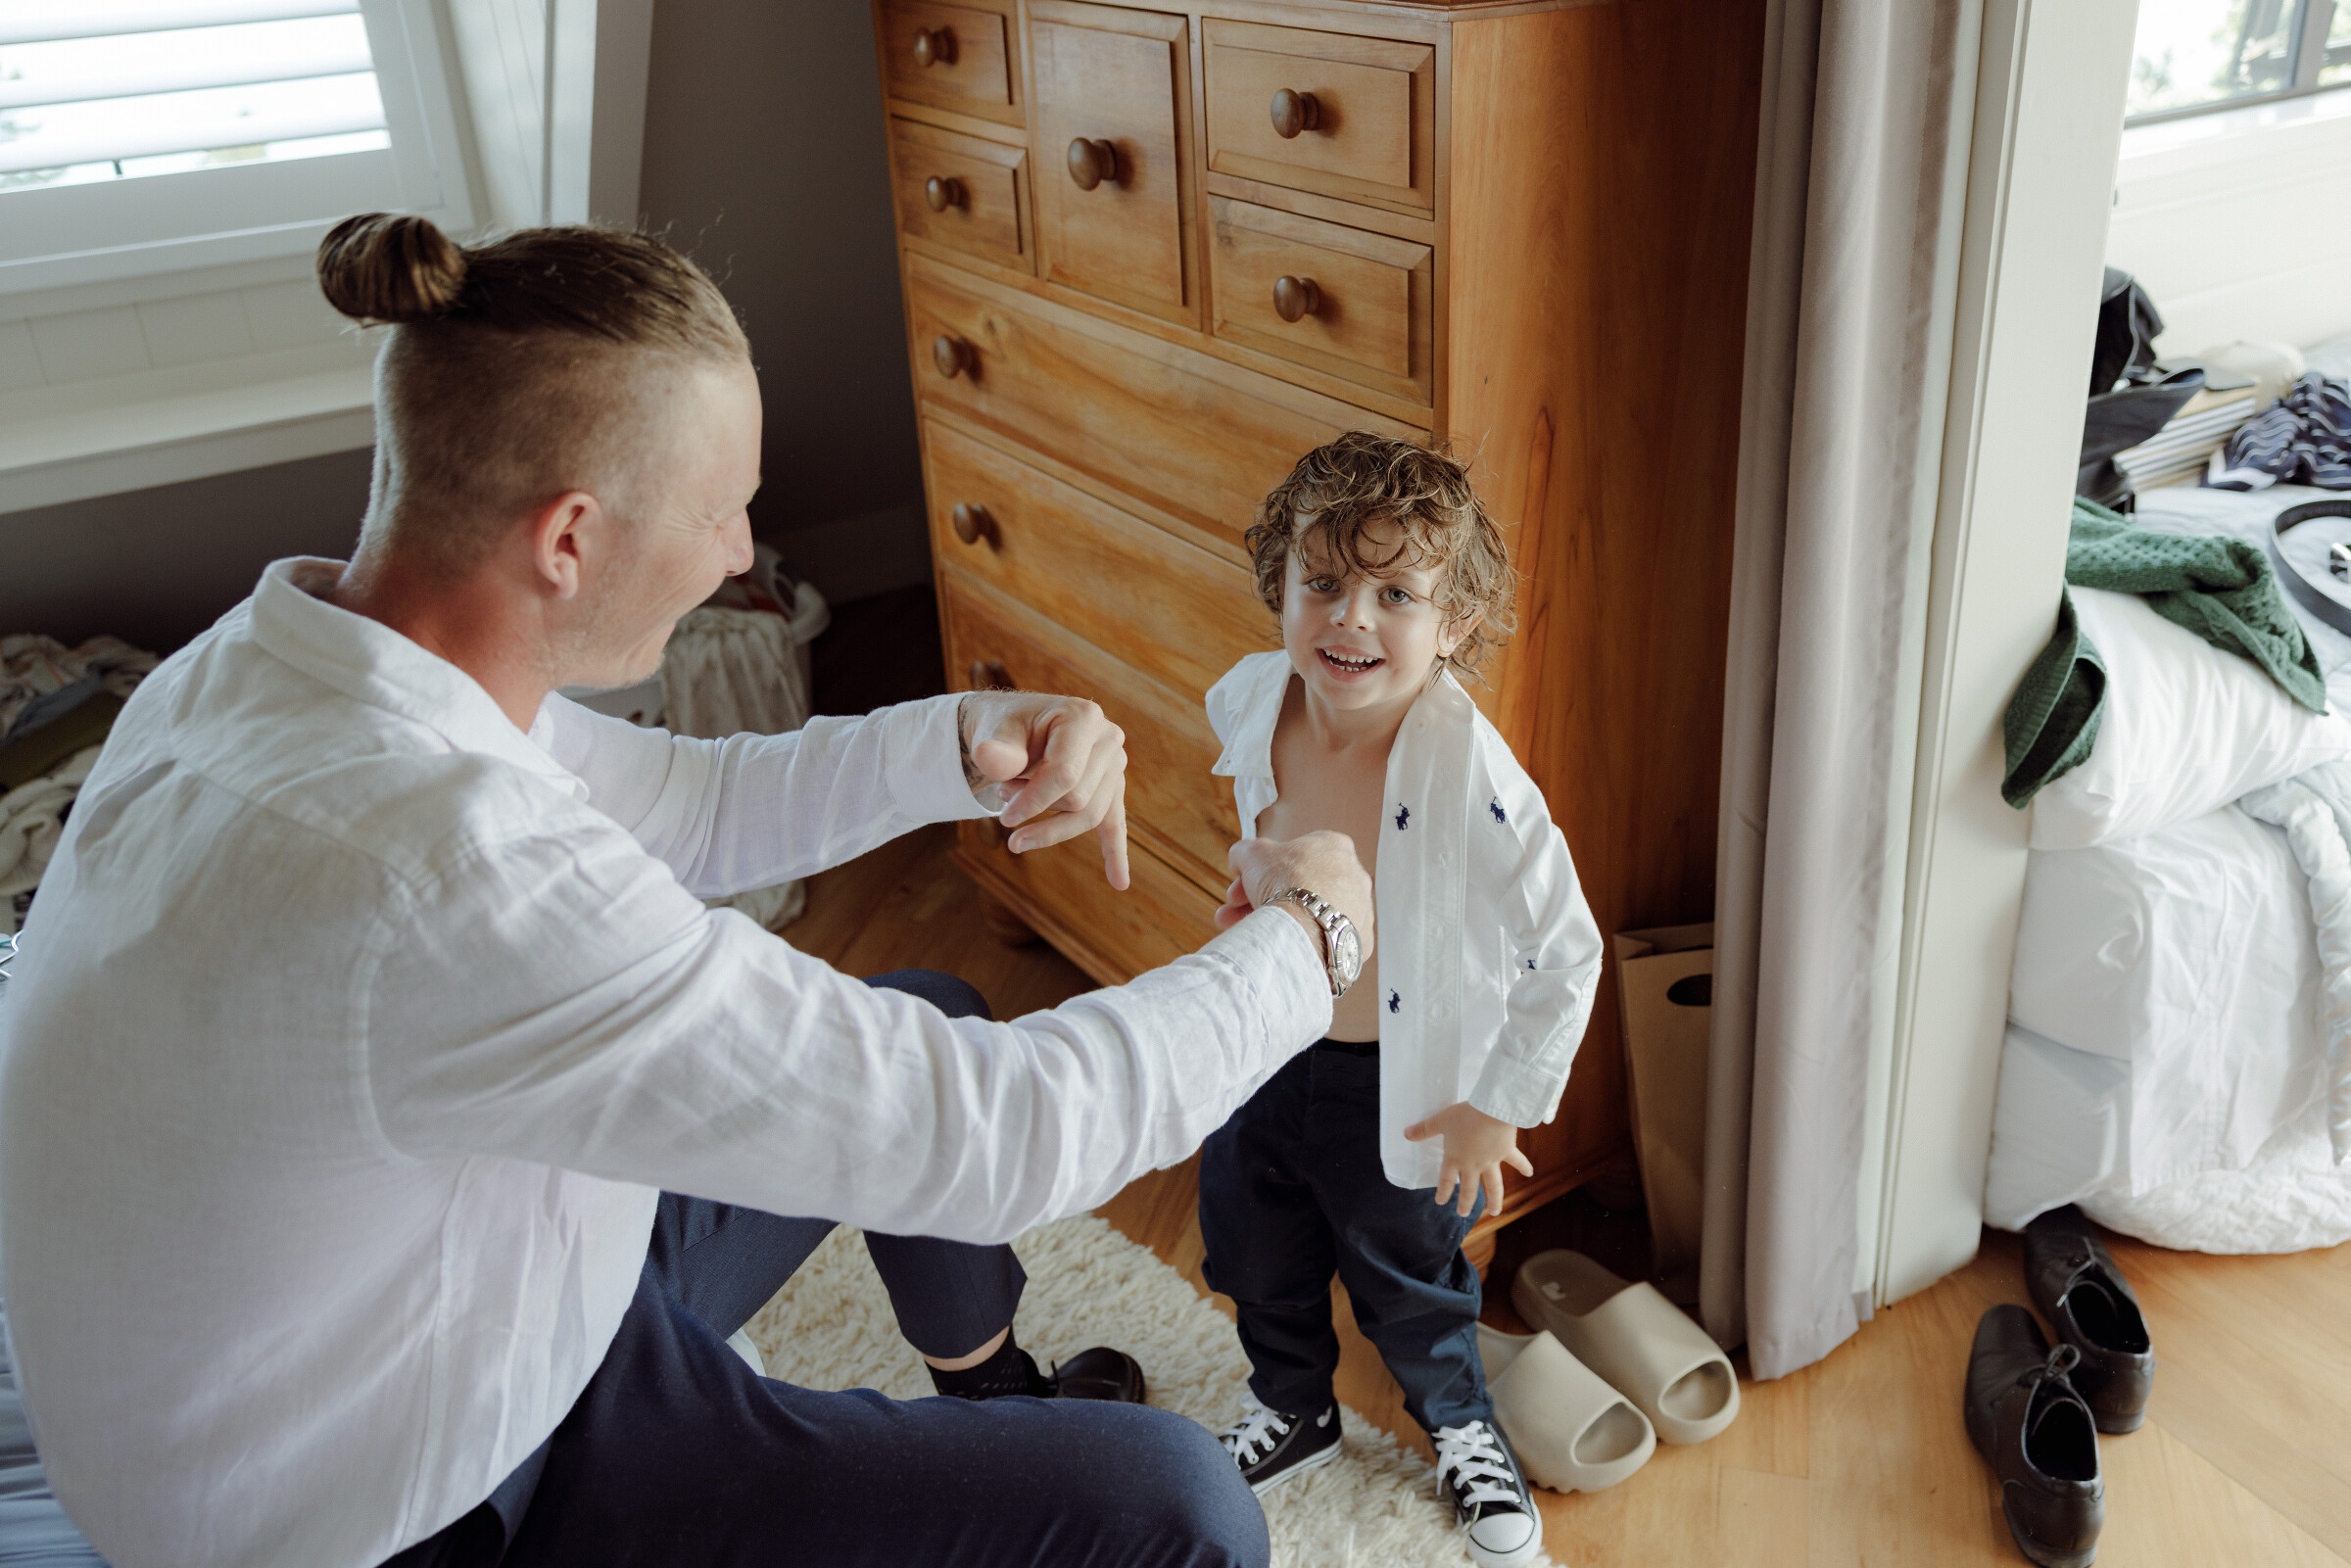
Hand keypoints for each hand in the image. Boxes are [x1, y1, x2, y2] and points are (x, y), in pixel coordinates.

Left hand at [960, 691, 1128, 889]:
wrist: (1015, 725)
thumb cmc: (1007, 727)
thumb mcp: (996, 731)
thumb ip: (997, 749)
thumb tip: (987, 759)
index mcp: (1084, 717)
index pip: (1065, 775)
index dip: (1033, 802)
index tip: (1004, 818)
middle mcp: (1108, 739)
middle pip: (1079, 800)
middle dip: (1037, 809)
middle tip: (1003, 803)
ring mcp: (1114, 765)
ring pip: (1089, 816)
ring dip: (1049, 824)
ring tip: (1014, 811)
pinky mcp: (1110, 788)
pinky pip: (1115, 824)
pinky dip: (1116, 853)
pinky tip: (1119, 882)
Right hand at [1224, 831, 1373, 963]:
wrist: (1305, 928)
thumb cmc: (1284, 883)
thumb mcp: (1252, 853)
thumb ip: (1245, 851)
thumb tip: (1240, 856)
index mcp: (1335, 847)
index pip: (1293, 857)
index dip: (1259, 871)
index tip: (1242, 885)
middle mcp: (1355, 876)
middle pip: (1300, 888)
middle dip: (1262, 899)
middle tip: (1234, 912)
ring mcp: (1360, 911)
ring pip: (1311, 916)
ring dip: (1278, 923)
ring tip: (1245, 934)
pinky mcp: (1358, 943)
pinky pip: (1324, 940)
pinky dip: (1303, 943)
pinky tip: (1279, 947)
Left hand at [1404, 1102, 1532, 1218]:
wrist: (1492, 1110)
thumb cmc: (1465, 1115)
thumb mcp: (1441, 1120)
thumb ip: (1424, 1129)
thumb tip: (1406, 1134)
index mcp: (1455, 1158)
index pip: (1446, 1179)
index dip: (1443, 1192)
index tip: (1441, 1202)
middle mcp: (1473, 1164)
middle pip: (1469, 1189)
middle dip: (1465, 1203)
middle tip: (1462, 1214)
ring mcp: (1491, 1161)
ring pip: (1493, 1185)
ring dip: (1494, 1200)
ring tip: (1495, 1212)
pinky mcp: (1507, 1152)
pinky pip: (1516, 1161)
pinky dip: (1523, 1166)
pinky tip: (1529, 1173)